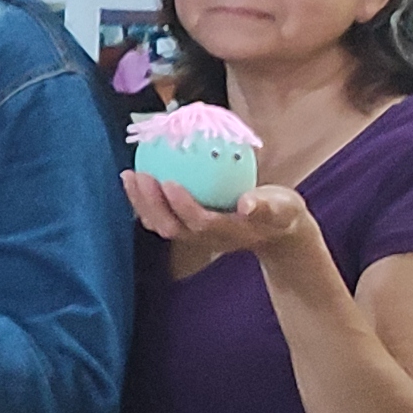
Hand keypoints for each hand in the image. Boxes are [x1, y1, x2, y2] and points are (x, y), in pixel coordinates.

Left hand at [123, 171, 318, 267]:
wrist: (275, 230)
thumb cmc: (280, 212)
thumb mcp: (283, 207)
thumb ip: (267, 205)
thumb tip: (246, 202)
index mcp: (230, 232)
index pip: (201, 222)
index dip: (182, 206)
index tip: (169, 181)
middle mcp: (207, 238)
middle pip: (172, 227)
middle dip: (152, 205)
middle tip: (140, 175)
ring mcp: (195, 235)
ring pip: (161, 225)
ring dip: (141, 204)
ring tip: (129, 175)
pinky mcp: (186, 228)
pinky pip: (160, 216)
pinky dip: (144, 201)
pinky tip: (135, 176)